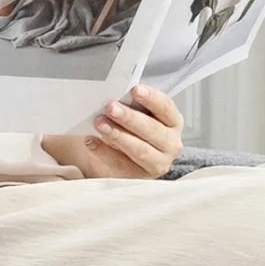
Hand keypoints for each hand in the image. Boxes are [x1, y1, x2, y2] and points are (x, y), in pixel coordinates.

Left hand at [46, 84, 183, 179]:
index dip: (151, 98)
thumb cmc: (132, 128)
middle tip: (111, 107)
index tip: (135, 89)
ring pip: (140, 149)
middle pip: (153, 130)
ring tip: (100, 123)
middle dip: (130, 118)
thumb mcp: (137, 113)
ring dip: (118, 134)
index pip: (166, 108)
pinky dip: (104, 152)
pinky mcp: (140, 176)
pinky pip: (121, 165)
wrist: (123, 156)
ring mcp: (158, 162)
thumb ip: (131, 104)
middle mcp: (171, 143)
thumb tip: (114, 92)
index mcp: (173, 122)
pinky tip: (91, 141)